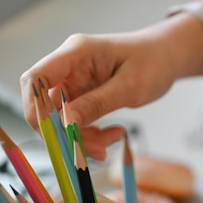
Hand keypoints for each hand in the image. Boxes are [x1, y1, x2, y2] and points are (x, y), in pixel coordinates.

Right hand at [20, 13, 202, 159]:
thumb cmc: (153, 62)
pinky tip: (113, 134)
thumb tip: (65, 123)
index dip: (36, 109)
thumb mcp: (129, 87)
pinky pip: (76, 121)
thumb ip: (97, 104)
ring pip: (61, 118)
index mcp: (76, 52)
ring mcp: (74, 81)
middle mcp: (69, 66)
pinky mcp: (82, 94)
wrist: (166, 57)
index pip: (36, 79)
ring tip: (111, 141)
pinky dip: (90, 133)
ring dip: (82, 137)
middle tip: (95, 150)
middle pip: (45, 104)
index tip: (58, 135)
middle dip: (65, 132)